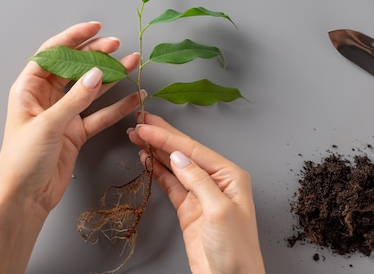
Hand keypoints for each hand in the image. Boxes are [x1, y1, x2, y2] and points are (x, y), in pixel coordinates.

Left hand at [0, 21, 141, 211]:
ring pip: (91, 89)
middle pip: (74, 68)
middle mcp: (46, 98)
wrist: (25, 197)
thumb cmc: (23, 160)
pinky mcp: (76, 132)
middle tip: (117, 45)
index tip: (95, 28)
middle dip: (96, 55)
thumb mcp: (48, 125)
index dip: (73, 38)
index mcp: (29, 89)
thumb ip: (74, 99)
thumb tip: (96, 74)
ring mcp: (63, 114)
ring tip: (132, 63)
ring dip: (112, 77)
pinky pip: (100, 114)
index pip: (52, 54)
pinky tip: (134, 98)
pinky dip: (118, 106)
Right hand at [128, 113, 264, 273]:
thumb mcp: (219, 210)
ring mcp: (201, 194)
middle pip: (184, 153)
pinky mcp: (188, 209)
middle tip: (139, 124)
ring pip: (174, 166)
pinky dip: (157, 170)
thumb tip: (179, 156)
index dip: (168, 136)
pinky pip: (170, 184)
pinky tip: (147, 159)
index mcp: (230, 176)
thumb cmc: (236, 250)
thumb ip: (198, 180)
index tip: (147, 125)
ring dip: (156, 151)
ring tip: (137, 137)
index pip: (193, 149)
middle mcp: (216, 181)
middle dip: (160, 137)